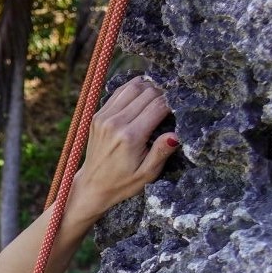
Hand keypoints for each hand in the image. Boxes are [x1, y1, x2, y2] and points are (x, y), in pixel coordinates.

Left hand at [70, 75, 177, 221]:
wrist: (92, 185)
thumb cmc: (123, 182)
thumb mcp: (147, 174)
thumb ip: (161, 152)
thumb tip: (175, 135)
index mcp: (130, 137)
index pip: (157, 106)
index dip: (172, 102)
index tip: (179, 105)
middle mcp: (115, 123)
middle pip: (146, 93)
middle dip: (162, 93)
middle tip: (171, 99)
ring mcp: (104, 117)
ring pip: (132, 88)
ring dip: (148, 87)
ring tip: (158, 94)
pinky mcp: (97, 116)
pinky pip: (118, 93)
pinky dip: (132, 88)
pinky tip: (142, 93)